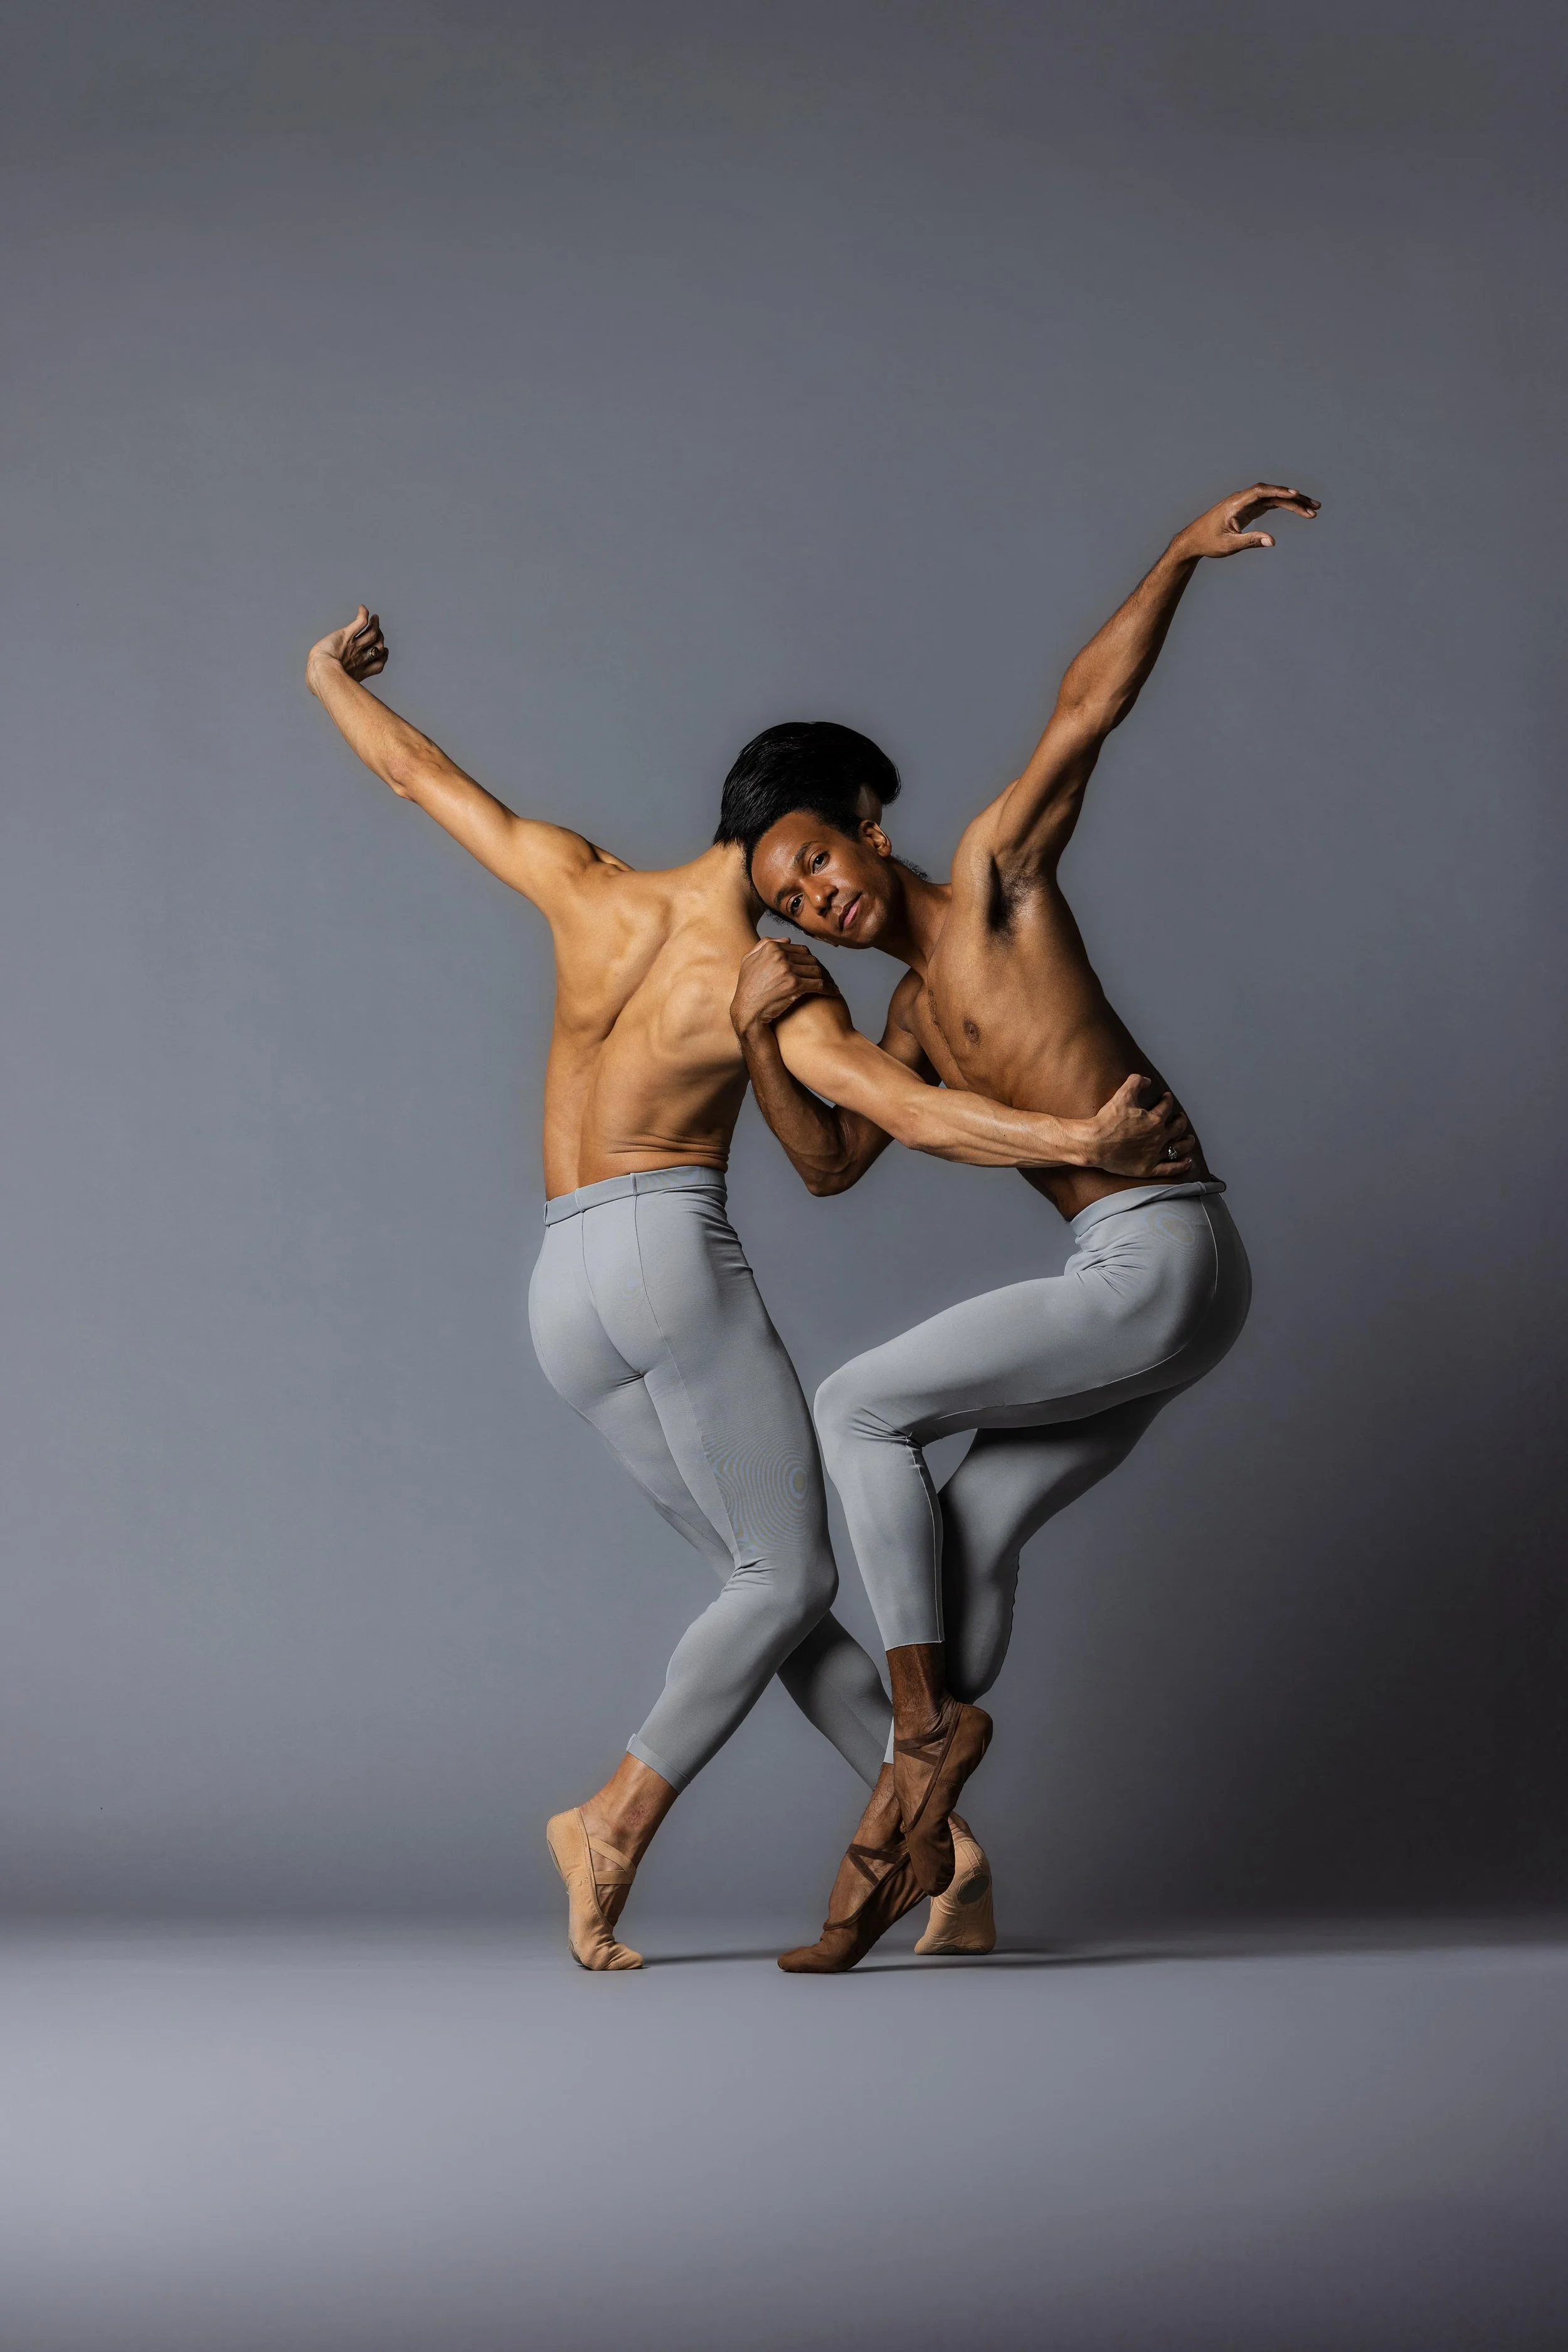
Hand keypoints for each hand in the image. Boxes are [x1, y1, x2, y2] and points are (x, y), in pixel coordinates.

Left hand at [306, 605, 388, 693]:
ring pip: (372, 632)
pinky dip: (363, 614)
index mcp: (359, 671)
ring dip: (375, 623)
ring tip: (374, 618)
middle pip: (378, 646)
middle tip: (375, 632)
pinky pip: (360, 622)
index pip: (380, 662)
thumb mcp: (330, 685)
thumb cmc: (322, 680)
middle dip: (380, 639)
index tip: (381, 651)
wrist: (321, 672)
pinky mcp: (346, 635)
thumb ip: (329, 684)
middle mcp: (360, 657)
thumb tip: (317, 688)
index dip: (383, 656)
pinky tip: (362, 608)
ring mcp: (354, 645)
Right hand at [731, 938, 842, 1037]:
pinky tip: (834, 992)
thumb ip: (764, 944)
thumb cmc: (747, 988)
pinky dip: (829, 989)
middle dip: (816, 969)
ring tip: (829, 985)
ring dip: (824, 978)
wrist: (747, 1011)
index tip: (812, 969)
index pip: (800, 950)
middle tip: (822, 978)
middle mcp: (780, 956)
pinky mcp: (795, 985)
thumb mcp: (748, 960)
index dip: (807, 960)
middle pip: (810, 959)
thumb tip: (787, 939)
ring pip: (816, 970)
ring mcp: (788, 970)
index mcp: (771, 947)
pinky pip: (819, 984)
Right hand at [1073, 1073, 1195, 1177]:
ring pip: (1177, 1148)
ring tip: (1190, 1140)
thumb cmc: (1107, 1121)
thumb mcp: (1122, 1095)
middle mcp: (1158, 1137)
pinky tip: (1188, 1162)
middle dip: (1180, 1120)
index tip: (1166, 1097)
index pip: (1166, 1107)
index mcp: (1154, 1120)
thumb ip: (1136, 1083)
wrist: (1094, 1143)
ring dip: (1186, 1143)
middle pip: (1177, 1127)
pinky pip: (1169, 1168)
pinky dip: (1180, 1165)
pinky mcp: (1147, 1168)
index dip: (1167, 1100)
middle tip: (1180, 1118)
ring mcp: (1154, 1154)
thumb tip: (1147, 1080)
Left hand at [1172, 484, 1318, 560]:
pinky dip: (1284, 507)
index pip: (1261, 492)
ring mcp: (1246, 503)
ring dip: (1293, 503)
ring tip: (1312, 510)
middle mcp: (1242, 499)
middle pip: (1272, 494)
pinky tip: (1298, 510)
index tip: (1296, 494)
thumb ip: (1250, 541)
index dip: (1279, 492)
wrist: (1193, 541)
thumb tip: (1272, 541)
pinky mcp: (1248, 509)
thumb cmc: (1208, 542)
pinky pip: (1270, 504)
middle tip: (1314, 507)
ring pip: (1273, 499)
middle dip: (1295, 500)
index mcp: (1235, 503)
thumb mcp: (1229, 545)